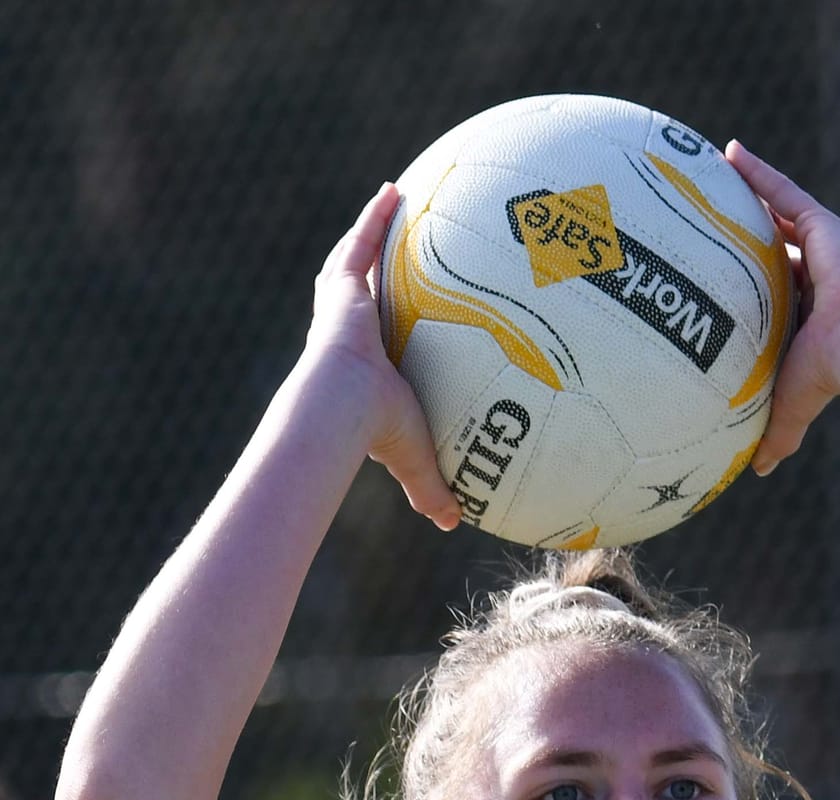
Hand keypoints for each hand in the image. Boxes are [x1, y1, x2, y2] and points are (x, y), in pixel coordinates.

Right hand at [304, 186, 459, 530]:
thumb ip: (432, 487)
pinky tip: (396, 190)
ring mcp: (343, 306)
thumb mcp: (414, 458)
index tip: (402, 321)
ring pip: (360, 260)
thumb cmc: (375, 434)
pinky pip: (363, 241)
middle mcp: (350, 331)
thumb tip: (455, 523)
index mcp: (365, 366)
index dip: (388, 328)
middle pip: (365, 294)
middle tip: (397, 254)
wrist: (339, 407)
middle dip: (379, 273)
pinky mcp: (340, 285)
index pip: (379, 341)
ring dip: (374, 233)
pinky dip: (376, 217)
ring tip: (397, 202)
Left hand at [725, 142, 839, 470]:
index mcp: (812, 313)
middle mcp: (817, 276)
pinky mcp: (826, 228)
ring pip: (780, 209)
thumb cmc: (829, 384)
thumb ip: (775, 433)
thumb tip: (756, 471)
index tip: (727, 268)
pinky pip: (786, 192)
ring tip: (717, 167)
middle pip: (777, 241)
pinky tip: (732, 153)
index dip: (753, 274)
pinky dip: (760, 173)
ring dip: (752, 189)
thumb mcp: (790, 406)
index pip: (777, 287)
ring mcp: (824, 249)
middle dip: (751, 225)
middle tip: (716, 209)